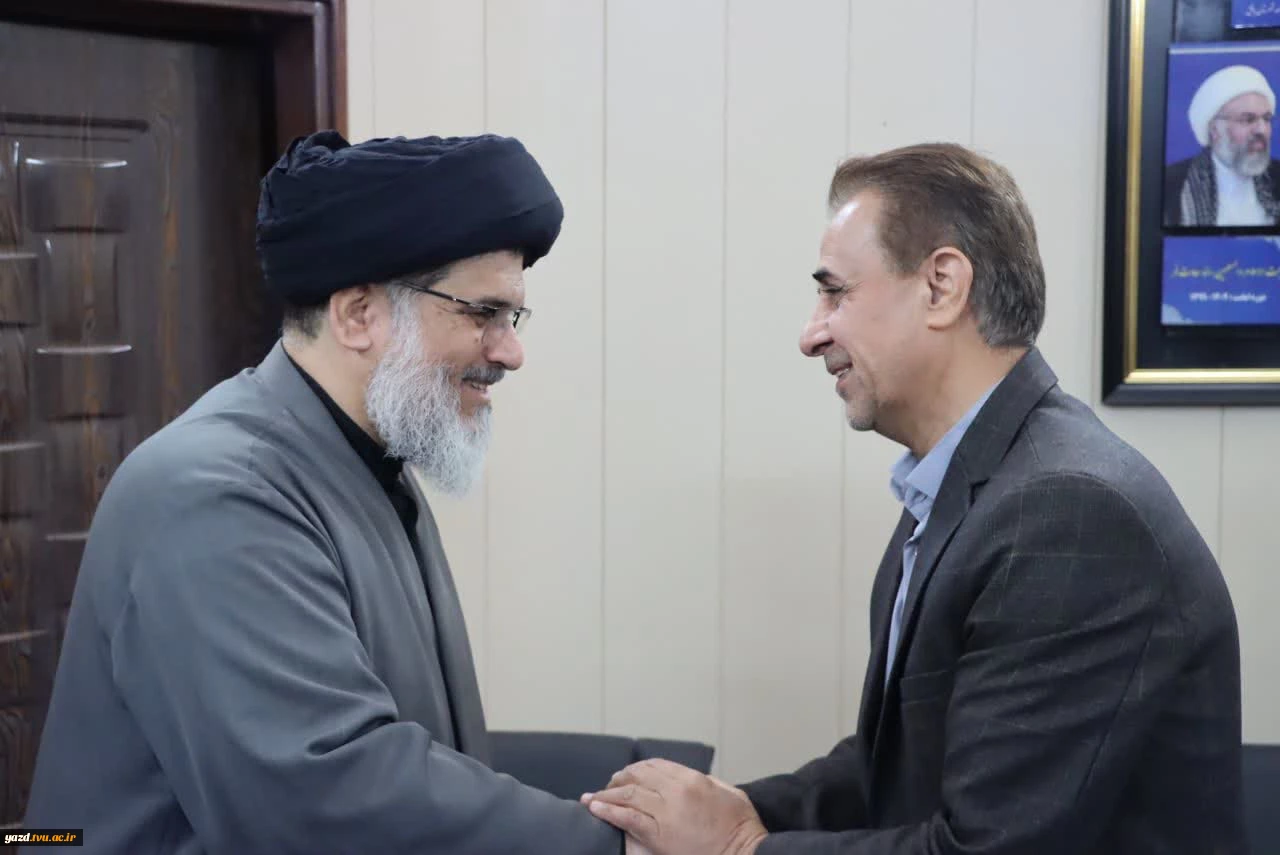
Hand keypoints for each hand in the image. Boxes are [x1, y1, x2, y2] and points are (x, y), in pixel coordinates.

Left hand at [582, 759, 767, 854]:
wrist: (744, 852)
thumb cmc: (741, 826)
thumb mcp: (729, 792)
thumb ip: (707, 782)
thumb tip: (690, 780)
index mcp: (692, 779)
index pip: (655, 765)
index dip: (636, 768)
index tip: (627, 773)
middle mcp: (676, 790)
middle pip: (637, 776)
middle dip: (618, 779)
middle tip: (608, 785)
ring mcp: (666, 812)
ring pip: (627, 795)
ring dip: (606, 794)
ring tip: (593, 798)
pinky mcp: (658, 834)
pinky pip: (627, 818)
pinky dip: (609, 811)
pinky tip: (596, 808)